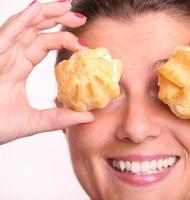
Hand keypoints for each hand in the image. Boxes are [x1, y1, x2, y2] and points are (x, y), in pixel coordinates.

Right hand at [0, 1, 93, 144]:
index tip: (85, 43)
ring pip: (23, 26)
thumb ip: (59, 118)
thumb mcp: (33, 121)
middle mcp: (8, 57)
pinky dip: (22, 20)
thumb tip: (89, 117)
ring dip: (44, 13)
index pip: (43, 44)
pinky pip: (6, 33)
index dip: (64, 39)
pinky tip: (37, 8)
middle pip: (35, 30)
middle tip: (80, 16)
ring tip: (66, 5)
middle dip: (57, 19)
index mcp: (17, 68)